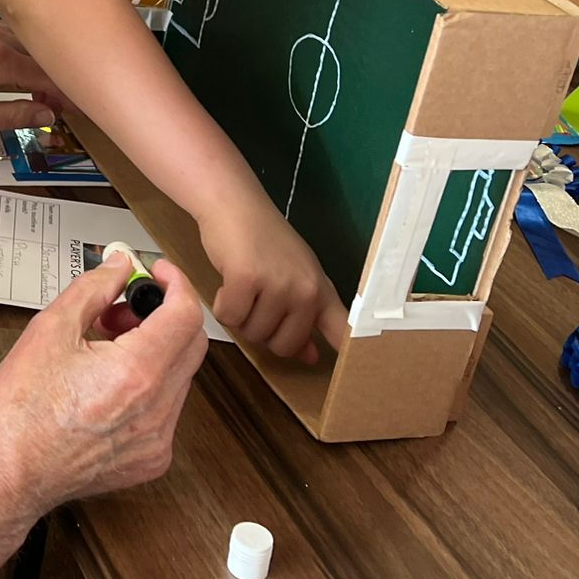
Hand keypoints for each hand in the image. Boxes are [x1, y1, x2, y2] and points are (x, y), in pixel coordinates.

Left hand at [0, 19, 72, 131]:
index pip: (48, 75)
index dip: (67, 93)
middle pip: (44, 54)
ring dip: (41, 66)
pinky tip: (20, 72)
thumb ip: (12, 116)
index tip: (79, 109)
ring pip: (30, 42)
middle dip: (57, 80)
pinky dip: (25, 52)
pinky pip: (13, 35)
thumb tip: (48, 115)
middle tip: (60, 106)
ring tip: (41, 94)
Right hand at [0, 250, 207, 513]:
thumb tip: (120, 266)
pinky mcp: (151, 459)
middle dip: (164, 315)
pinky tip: (109, 385)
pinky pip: (167, 410)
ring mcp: (157, 439)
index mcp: (136, 372)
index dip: (175, 284)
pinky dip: (149, 387)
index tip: (158, 274)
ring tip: (106, 349)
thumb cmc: (20, 410)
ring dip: (155, 351)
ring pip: (179, 376)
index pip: (186, 314)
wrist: (7, 472)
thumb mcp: (50, 329)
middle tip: (123, 310)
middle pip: (192, 343)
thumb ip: (94, 289)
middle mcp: (156, 409)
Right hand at [196, 184, 347, 359]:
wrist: (235, 206)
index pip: (342, 330)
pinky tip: (226, 283)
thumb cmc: (263, 242)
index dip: (348, 354)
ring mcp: (278, 284)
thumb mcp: (293, 278)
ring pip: (253, 333)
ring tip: (242, 286)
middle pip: (282, 346)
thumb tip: (311, 357)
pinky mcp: (247, 279)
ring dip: (240, 316)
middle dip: (262, 331)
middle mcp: (305, 290)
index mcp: (321, 290)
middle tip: (255, 301)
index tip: (356, 373)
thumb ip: (304, 317)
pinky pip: (230, 318)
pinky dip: (222, 306)